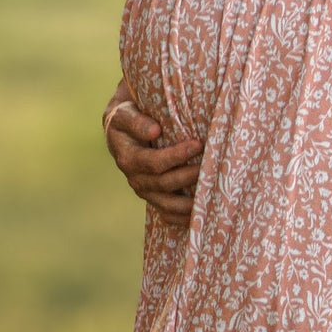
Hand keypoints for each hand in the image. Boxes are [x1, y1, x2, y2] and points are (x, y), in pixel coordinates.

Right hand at [101, 79, 201, 225]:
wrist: (121, 131)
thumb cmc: (127, 117)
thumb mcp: (125, 113)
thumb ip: (136, 121)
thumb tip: (155, 130)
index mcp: (128, 158)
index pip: (154, 162)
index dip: (176, 156)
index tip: (198, 144)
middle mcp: (135, 178)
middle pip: (164, 184)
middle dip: (189, 176)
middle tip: (210, 166)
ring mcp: (145, 191)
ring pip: (167, 205)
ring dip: (189, 203)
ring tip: (211, 195)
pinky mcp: (153, 198)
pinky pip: (167, 214)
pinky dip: (183, 218)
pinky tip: (200, 215)